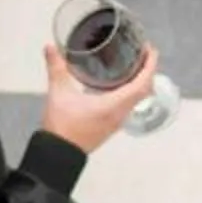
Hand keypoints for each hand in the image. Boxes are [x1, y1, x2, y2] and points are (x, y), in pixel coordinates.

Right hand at [40, 39, 157, 152]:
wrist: (58, 154)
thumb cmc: (62, 127)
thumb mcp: (59, 93)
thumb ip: (56, 68)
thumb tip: (50, 48)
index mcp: (114, 104)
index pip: (142, 83)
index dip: (150, 65)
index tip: (150, 50)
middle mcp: (121, 113)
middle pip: (145, 90)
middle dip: (148, 70)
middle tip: (143, 54)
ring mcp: (117, 121)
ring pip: (138, 99)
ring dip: (141, 82)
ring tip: (134, 65)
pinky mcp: (111, 125)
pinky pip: (129, 105)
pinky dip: (131, 92)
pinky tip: (119, 85)